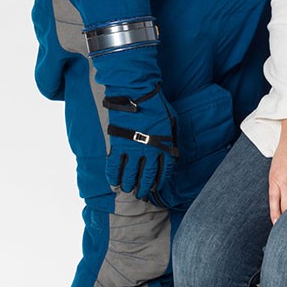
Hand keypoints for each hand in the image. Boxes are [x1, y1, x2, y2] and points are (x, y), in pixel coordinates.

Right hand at [102, 85, 179, 202]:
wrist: (137, 92)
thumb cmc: (156, 104)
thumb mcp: (172, 120)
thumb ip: (171, 137)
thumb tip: (173, 150)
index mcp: (164, 144)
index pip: (165, 169)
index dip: (161, 180)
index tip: (157, 187)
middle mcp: (149, 150)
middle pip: (147, 176)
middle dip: (144, 188)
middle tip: (141, 194)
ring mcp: (132, 149)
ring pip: (129, 174)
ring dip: (129, 185)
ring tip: (128, 190)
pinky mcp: (117, 144)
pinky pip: (113, 165)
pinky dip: (113, 176)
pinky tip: (113, 183)